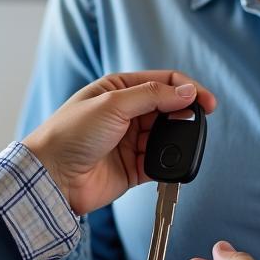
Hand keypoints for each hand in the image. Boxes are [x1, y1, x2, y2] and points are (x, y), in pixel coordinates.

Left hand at [22, 71, 216, 216]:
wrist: (52, 177)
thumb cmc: (71, 133)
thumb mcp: (113, 104)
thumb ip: (153, 96)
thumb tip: (187, 91)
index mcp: (119, 89)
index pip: (163, 82)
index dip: (188, 89)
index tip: (207, 102)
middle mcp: (126, 113)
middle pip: (168, 108)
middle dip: (185, 114)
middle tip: (199, 122)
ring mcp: (130, 141)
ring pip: (167, 136)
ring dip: (177, 139)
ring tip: (181, 143)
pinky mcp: (133, 168)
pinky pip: (160, 163)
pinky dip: (169, 163)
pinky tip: (170, 162)